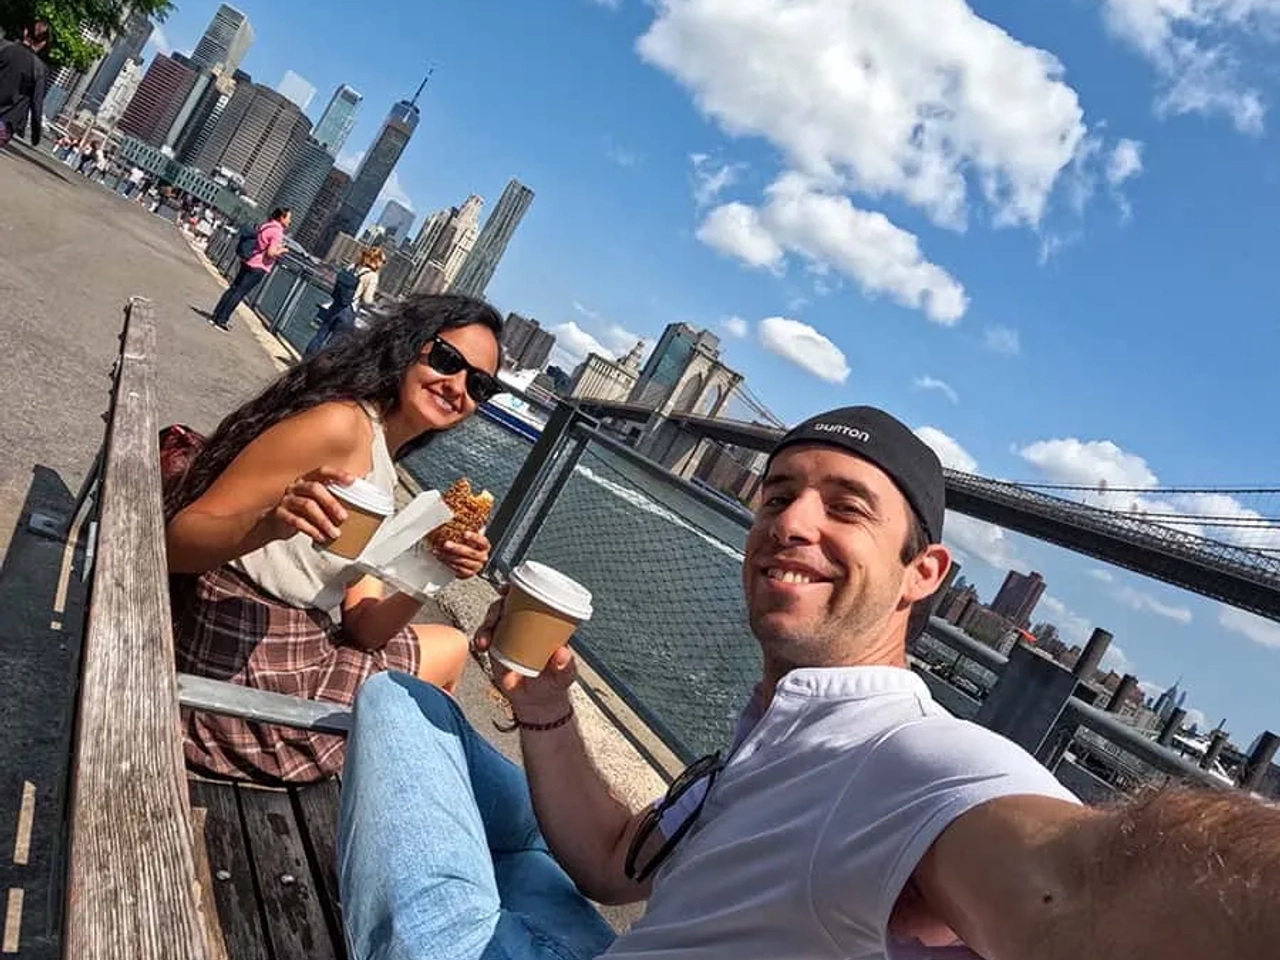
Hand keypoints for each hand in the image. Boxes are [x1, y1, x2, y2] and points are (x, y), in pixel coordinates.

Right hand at [259, 467, 356, 544]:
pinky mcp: (280, 513)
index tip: (352, 481)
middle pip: (315, 489)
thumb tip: (363, 497)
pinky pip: (296, 521)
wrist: (276, 523)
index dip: (337, 474)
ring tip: (335, 534)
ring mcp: (287, 499)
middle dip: (332, 503)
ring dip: (323, 521)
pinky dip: (311, 530)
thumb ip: (333, 497)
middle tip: (344, 518)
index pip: (322, 471)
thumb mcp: (316, 501)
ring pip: (307, 506)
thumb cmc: (303, 511)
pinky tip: (322, 537)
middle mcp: (296, 486)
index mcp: (308, 480)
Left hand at [434, 529, 489, 578]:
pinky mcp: (469, 574)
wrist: (471, 562)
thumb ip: (464, 532)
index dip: (474, 538)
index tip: (465, 533)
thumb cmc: (469, 547)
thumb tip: (452, 518)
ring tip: (438, 551)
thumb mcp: (469, 539)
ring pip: (462, 562)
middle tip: (446, 544)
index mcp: (484, 546)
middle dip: (457, 548)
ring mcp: (476, 566)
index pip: (482, 541)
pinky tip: (442, 558)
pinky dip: (448, 564)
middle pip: (471, 553)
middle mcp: (482, 557)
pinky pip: (458, 570)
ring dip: (448, 557)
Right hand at [473, 589, 575, 722]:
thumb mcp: (564, 675)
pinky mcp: (497, 646)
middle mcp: (526, 624)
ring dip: (487, 621)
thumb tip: (562, 654)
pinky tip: (481, 645)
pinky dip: (480, 636)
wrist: (537, 701)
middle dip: (498, 604)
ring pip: (494, 617)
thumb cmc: (555, 682)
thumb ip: (565, 667)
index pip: (533, 598)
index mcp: (545, 623)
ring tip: (486, 639)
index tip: (508, 588)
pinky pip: (485, 635)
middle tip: (496, 615)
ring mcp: (510, 634)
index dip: (519, 589)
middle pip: (509, 604)